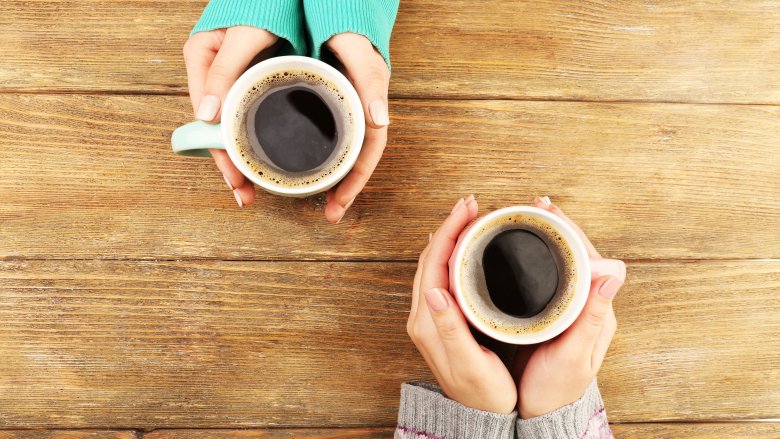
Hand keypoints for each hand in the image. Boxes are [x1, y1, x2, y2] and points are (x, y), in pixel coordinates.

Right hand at [183, 26, 279, 206]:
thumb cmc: (263, 4)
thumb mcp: (244, 35)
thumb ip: (225, 70)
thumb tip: (206, 115)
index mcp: (201, 59)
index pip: (205, 118)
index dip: (220, 151)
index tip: (235, 178)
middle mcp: (212, 73)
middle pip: (216, 128)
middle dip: (231, 163)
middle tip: (245, 194)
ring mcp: (230, 79)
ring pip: (230, 126)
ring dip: (240, 157)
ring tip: (251, 189)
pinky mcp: (249, 80)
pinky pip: (245, 116)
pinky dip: (251, 138)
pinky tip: (260, 159)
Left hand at [323, 33, 390, 222]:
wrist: (336, 9)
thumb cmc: (349, 28)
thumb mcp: (360, 52)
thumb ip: (370, 80)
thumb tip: (381, 121)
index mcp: (370, 104)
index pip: (369, 151)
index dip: (356, 180)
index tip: (340, 204)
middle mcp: (358, 111)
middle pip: (355, 158)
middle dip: (345, 189)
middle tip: (331, 214)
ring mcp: (342, 109)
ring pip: (342, 151)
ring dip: (333, 178)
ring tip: (322, 202)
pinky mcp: (326, 104)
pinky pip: (326, 137)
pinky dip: (320, 157)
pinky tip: (306, 167)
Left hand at [407, 196, 517, 413]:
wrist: (479, 415)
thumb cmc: (482, 393)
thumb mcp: (469, 363)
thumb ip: (450, 328)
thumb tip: (434, 290)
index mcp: (428, 321)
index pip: (434, 263)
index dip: (450, 231)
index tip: (468, 208)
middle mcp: (424, 315)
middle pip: (431, 257)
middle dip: (450, 226)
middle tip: (472, 204)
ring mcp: (431, 315)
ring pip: (436, 263)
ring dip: (451, 236)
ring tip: (471, 217)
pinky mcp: (441, 318)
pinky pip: (442, 274)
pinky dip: (453, 253)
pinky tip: (467, 246)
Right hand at [514, 196, 625, 418]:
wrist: (542, 412)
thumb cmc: (557, 389)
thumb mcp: (573, 355)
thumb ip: (591, 316)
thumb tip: (615, 271)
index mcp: (597, 311)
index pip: (589, 258)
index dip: (569, 231)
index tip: (548, 211)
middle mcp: (586, 305)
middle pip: (575, 255)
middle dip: (557, 227)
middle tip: (536, 204)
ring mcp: (569, 308)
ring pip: (562, 263)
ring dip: (547, 238)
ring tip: (529, 217)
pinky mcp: (552, 314)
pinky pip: (547, 276)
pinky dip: (536, 257)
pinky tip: (521, 250)